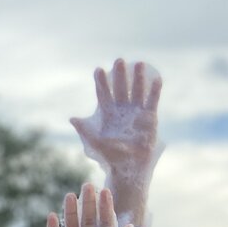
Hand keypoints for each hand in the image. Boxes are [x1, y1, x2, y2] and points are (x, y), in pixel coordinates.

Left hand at [70, 59, 162, 184]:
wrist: (128, 165)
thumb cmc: (110, 155)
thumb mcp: (95, 141)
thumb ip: (84, 129)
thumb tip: (71, 118)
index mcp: (108, 113)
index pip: (104, 94)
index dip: (101, 82)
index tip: (98, 70)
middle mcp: (122, 110)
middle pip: (120, 88)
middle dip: (119, 75)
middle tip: (118, 61)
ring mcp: (136, 112)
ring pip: (137, 90)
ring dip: (137, 77)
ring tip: (137, 63)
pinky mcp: (149, 117)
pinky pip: (152, 100)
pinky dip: (154, 90)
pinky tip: (156, 78)